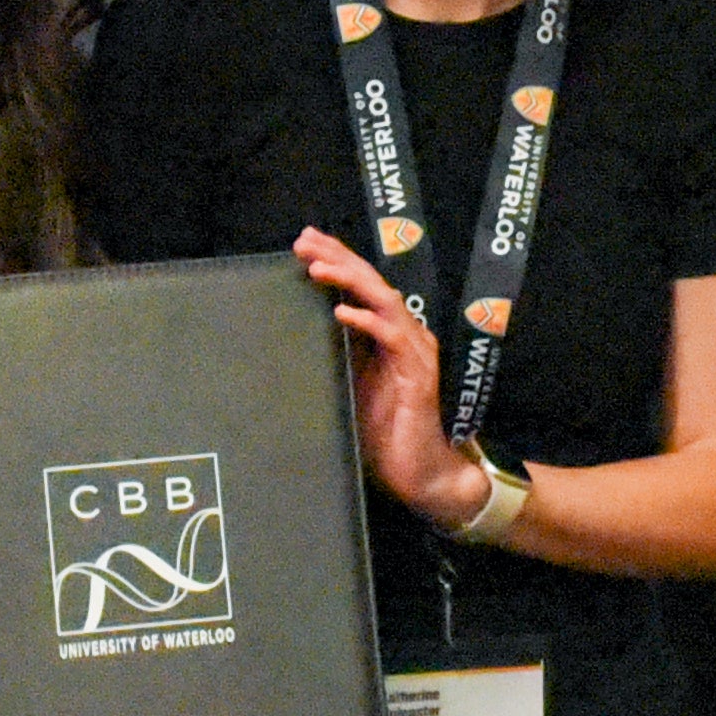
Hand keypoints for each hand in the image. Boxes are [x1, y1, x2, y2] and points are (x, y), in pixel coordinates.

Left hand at [290, 228, 476, 522]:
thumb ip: (336, 358)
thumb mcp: (350, 388)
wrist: (421, 474)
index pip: (362, 287)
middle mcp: (405, 336)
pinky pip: (393, 338)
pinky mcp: (418, 375)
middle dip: (339, 258)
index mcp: (387, 336)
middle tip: (305, 241)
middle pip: (372, 283)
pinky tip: (342, 313)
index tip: (304, 242)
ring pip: (384, 301)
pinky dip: (368, 322)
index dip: (337, 260)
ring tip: (317, 269)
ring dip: (350, 281)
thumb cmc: (384, 434)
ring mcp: (415, 352)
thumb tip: (293, 334)